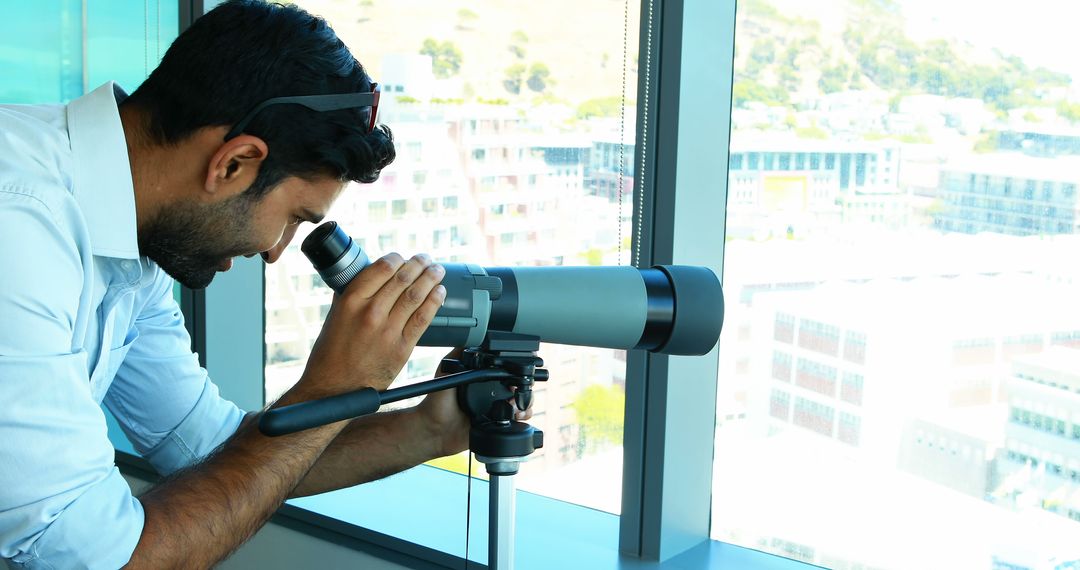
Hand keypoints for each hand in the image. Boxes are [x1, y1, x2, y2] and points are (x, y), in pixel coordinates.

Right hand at [299, 253, 445, 397]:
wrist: (334, 388)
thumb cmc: (331, 353)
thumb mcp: (335, 316)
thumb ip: (350, 295)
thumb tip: (367, 277)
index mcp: (351, 300)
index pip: (382, 267)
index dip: (398, 258)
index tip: (403, 258)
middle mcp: (370, 312)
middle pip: (403, 278)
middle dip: (419, 264)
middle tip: (426, 259)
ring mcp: (387, 330)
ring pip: (416, 295)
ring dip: (431, 278)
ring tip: (437, 270)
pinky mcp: (401, 348)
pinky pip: (423, 319)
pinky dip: (434, 302)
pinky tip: (440, 293)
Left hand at [415, 348, 533, 457]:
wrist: (435, 430)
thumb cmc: (436, 401)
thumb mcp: (446, 370)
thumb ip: (459, 354)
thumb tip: (473, 337)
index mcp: (483, 375)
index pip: (506, 366)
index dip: (516, 365)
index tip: (520, 366)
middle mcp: (492, 389)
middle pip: (520, 382)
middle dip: (525, 385)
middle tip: (516, 390)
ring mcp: (497, 405)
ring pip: (524, 399)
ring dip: (526, 400)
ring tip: (515, 404)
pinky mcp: (499, 422)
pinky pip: (519, 417)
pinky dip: (523, 415)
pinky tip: (516, 414)